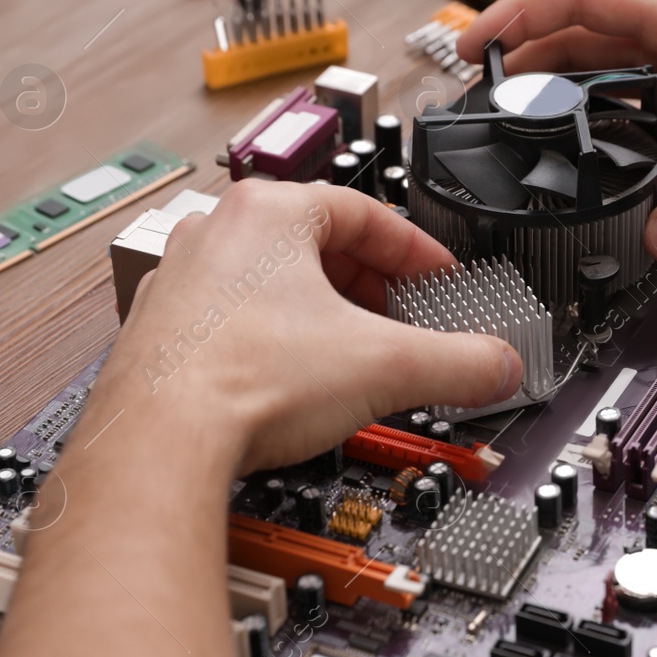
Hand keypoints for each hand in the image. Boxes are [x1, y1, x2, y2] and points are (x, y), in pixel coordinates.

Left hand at [94, 180, 521, 474]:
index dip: (417, 253)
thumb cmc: (242, 382)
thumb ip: (460, 362)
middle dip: (371, 287)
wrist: (158, 444)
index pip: (366, 214)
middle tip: (403, 321)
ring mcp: (180, 282)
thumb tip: (497, 365)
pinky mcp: (161, 332)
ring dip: (321, 314)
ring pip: (272, 284)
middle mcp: (215, 235)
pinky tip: (295, 384)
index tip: (439, 281)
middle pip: (318, 246)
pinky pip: (235, 323)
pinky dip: (276, 343)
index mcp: (267, 212)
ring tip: (353, 355)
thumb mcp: (387, 366)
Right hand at [457, 0, 656, 258]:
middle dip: (528, 60)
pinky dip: (615, 132)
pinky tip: (605, 160)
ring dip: (567, 95)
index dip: (517, 13)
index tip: (474, 43)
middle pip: (584, 38)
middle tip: (484, 97)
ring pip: (613, 76)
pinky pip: (648, 114)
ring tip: (527, 126)